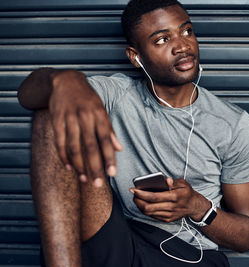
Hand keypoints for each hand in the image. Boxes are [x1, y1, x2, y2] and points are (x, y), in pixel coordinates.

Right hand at [49, 70, 121, 185]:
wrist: (66, 80)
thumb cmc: (88, 98)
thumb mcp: (102, 109)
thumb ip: (110, 130)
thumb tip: (119, 148)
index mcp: (99, 115)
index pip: (106, 140)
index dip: (109, 157)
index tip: (112, 173)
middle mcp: (85, 117)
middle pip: (90, 146)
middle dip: (95, 167)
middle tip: (98, 184)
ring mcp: (69, 119)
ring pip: (74, 147)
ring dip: (79, 165)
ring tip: (85, 179)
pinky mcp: (56, 120)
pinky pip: (60, 142)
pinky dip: (64, 156)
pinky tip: (70, 167)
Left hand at [130, 178, 209, 222]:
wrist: (194, 207)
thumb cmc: (187, 193)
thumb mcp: (183, 184)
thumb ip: (174, 182)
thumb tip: (166, 180)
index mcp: (175, 197)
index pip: (154, 197)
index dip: (141, 194)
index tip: (134, 190)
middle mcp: (171, 207)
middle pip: (148, 207)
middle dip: (137, 201)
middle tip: (133, 194)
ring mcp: (169, 215)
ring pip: (149, 213)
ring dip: (140, 206)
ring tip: (136, 198)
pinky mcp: (167, 219)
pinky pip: (153, 216)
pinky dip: (146, 210)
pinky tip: (143, 204)